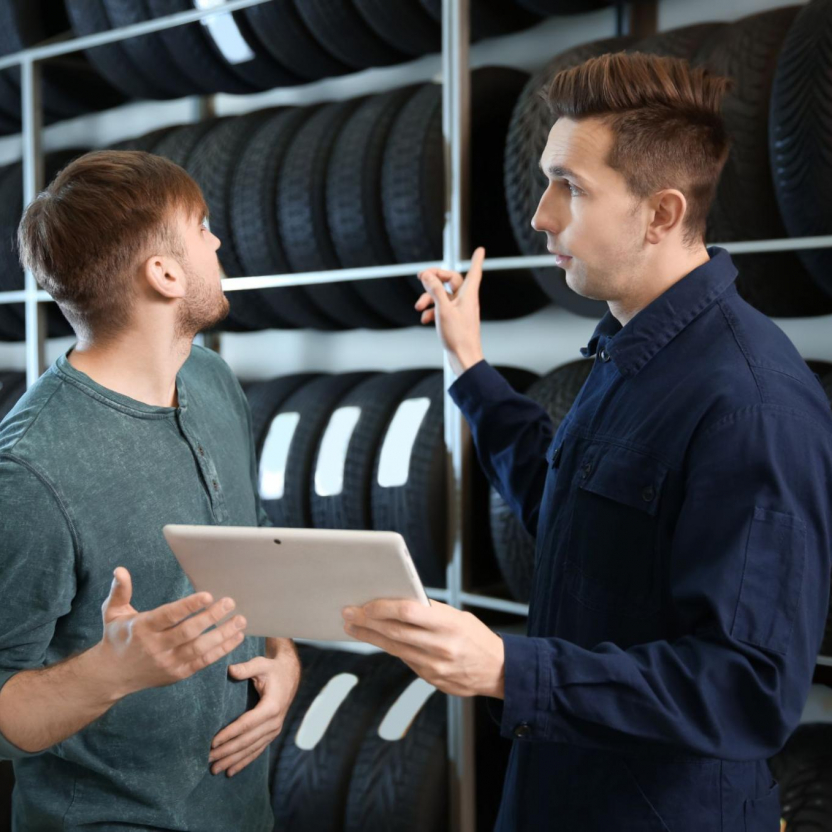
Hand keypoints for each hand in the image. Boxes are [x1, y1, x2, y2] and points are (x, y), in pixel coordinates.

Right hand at [96, 566, 246, 699]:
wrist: (111, 676)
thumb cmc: (116, 637)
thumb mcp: (112, 613)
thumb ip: (119, 591)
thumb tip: (120, 570)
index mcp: (142, 628)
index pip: (169, 616)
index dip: (189, 606)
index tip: (208, 595)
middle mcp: (155, 647)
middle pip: (188, 632)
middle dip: (212, 617)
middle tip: (230, 602)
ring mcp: (168, 662)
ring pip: (199, 649)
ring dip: (223, 634)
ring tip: (240, 620)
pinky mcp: (177, 674)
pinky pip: (203, 662)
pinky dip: (222, 650)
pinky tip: (236, 637)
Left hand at [208, 639, 300, 777]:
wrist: (289, 675)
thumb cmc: (272, 669)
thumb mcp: (261, 664)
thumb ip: (246, 668)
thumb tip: (230, 670)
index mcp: (272, 706)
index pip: (247, 724)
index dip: (230, 734)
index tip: (212, 742)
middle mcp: (275, 722)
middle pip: (247, 741)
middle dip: (227, 751)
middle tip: (206, 759)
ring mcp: (274, 730)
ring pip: (251, 749)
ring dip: (232, 760)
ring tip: (213, 769)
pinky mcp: (271, 734)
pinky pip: (257, 751)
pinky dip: (243, 762)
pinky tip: (230, 771)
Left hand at [342, 600, 504, 698]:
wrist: (499, 671)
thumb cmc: (476, 636)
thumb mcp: (458, 617)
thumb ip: (430, 613)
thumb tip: (396, 603)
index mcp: (449, 624)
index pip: (408, 611)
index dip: (383, 607)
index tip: (365, 603)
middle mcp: (441, 646)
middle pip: (394, 631)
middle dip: (367, 621)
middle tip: (349, 613)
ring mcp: (435, 666)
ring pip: (394, 648)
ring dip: (370, 636)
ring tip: (354, 626)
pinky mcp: (431, 679)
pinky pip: (404, 660)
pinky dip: (388, 648)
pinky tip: (376, 640)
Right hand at [416, 247, 485, 376]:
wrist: (463, 358)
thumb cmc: (458, 336)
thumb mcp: (443, 310)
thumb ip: (435, 290)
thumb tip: (427, 275)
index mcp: (468, 295)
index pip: (473, 272)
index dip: (476, 260)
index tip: (481, 249)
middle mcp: (465, 300)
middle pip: (451, 280)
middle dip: (434, 279)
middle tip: (420, 277)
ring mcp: (459, 310)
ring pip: (443, 295)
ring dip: (428, 298)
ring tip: (418, 307)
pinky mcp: (454, 320)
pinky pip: (441, 308)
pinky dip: (431, 310)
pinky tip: (424, 318)